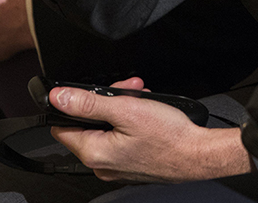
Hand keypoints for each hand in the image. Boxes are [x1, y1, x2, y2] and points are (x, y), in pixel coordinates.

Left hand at [48, 77, 250, 182]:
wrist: (198, 154)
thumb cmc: (169, 136)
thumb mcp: (126, 109)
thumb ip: (89, 103)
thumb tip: (59, 98)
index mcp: (94, 152)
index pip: (62, 127)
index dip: (74, 104)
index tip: (90, 93)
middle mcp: (102, 165)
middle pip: (87, 125)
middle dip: (105, 101)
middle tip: (125, 90)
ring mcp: (117, 167)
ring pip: (106, 130)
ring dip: (120, 109)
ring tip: (140, 98)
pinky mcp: (131, 164)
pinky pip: (120, 140)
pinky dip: (129, 123)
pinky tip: (145, 112)